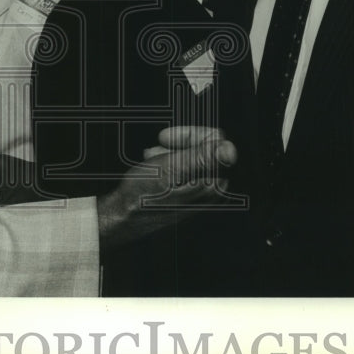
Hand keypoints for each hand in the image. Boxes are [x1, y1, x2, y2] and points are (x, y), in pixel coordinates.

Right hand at [96, 126, 237, 249]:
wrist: (124, 219)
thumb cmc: (142, 196)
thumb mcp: (171, 169)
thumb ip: (202, 158)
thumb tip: (230, 149)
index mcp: (212, 185)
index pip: (216, 141)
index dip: (191, 134)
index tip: (167, 137)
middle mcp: (212, 192)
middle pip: (207, 149)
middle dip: (181, 144)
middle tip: (159, 145)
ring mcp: (203, 196)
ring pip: (195, 158)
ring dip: (173, 153)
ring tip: (153, 157)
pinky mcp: (191, 198)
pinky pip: (188, 172)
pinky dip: (172, 164)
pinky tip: (156, 167)